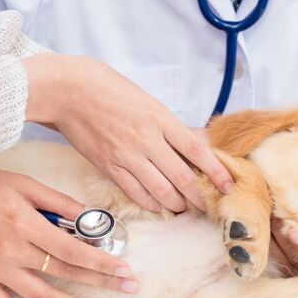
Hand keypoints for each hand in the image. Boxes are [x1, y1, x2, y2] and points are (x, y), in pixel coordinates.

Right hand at [0, 168, 136, 297]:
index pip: (74, 250)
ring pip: (40, 296)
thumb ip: (58, 202)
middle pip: (64, 273)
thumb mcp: (24, 183)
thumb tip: (89, 216)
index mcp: (25, 224)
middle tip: (128, 289)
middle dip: (100, 283)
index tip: (124, 270)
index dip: (103, 262)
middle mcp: (11, 251)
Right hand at [22, 54, 233, 212]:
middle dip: (199, 195)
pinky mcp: (109, 166)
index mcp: (160, 119)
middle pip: (182, 176)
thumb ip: (171, 125)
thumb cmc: (108, 89)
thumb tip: (198, 140)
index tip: (228, 184)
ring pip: (161, 189)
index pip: (197, 150)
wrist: (69, 91)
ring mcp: (127, 155)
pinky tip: (160, 208)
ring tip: (185, 209)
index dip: (216, 171)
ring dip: (177, 203)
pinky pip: (135, 192)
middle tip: (209, 206)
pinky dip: (151, 203)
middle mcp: (147, 139)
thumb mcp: (148, 101)